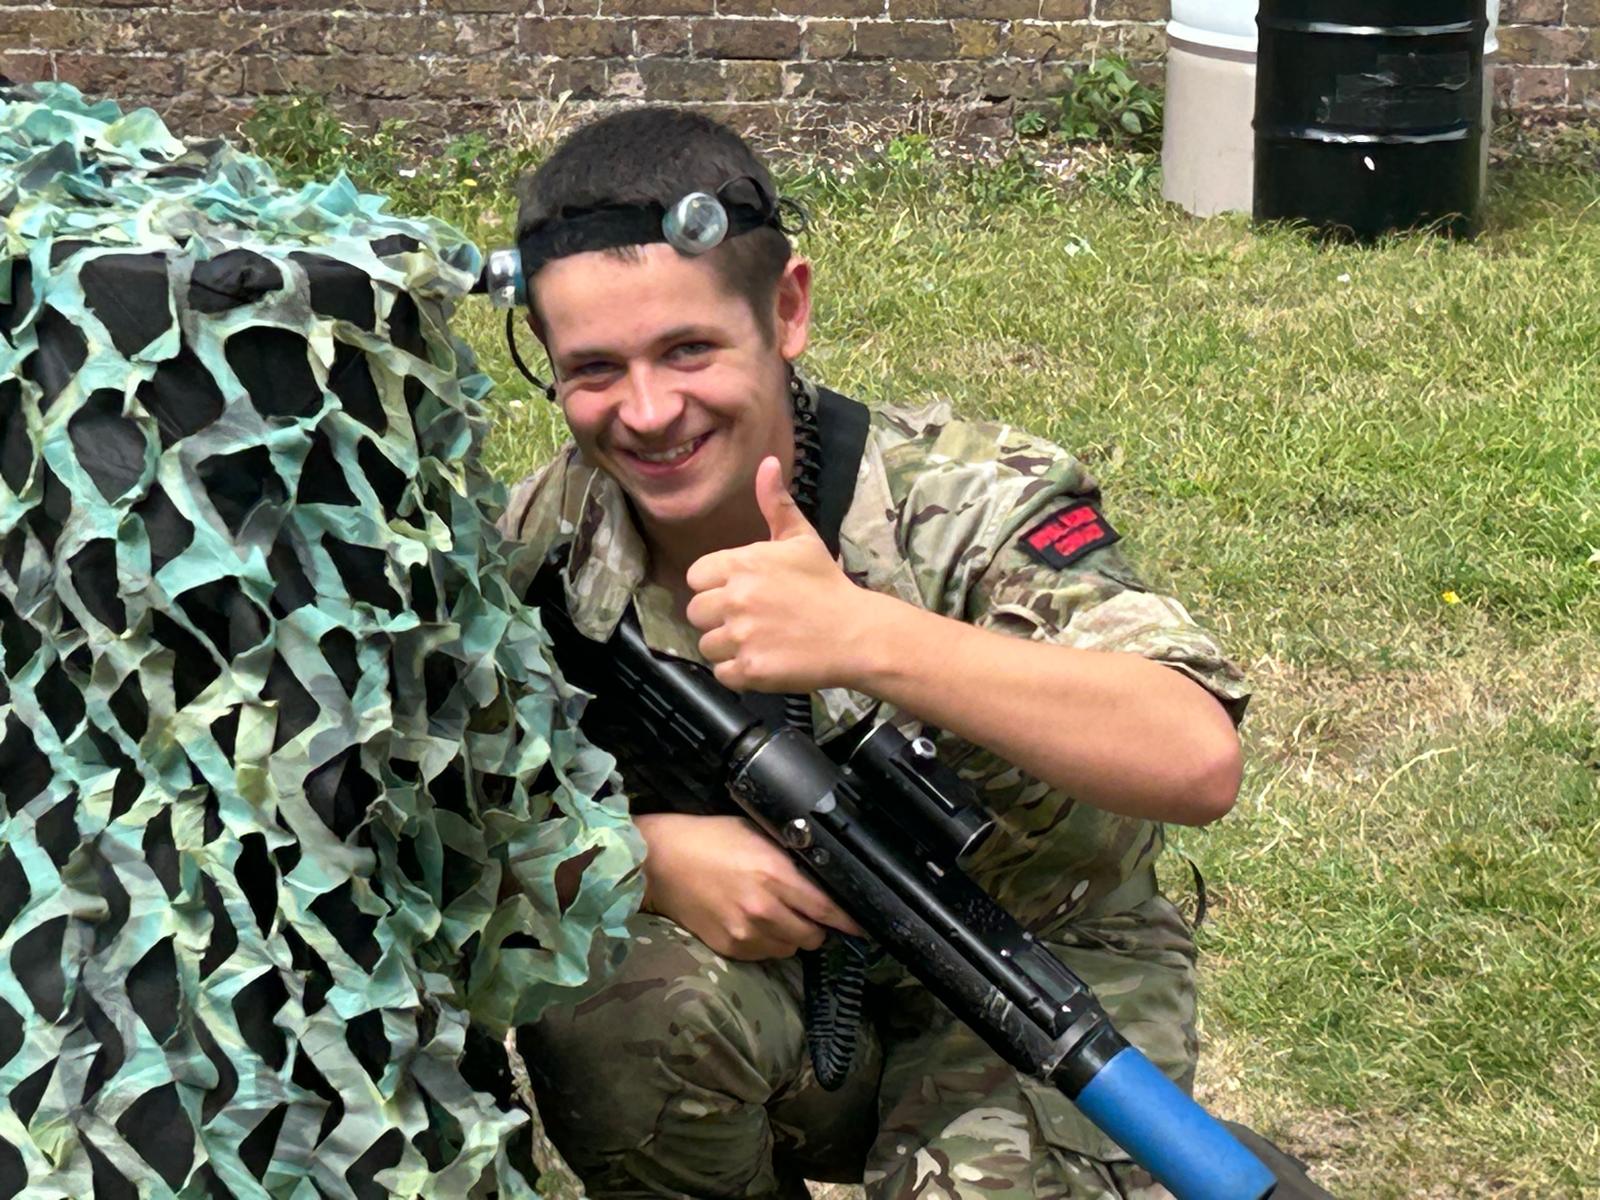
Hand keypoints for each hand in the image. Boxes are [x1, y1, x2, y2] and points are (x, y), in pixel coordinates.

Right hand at [635, 813, 863, 959]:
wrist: (661, 862)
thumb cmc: (710, 839)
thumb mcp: (758, 835)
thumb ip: (791, 858)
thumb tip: (823, 875)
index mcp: (776, 875)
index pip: (828, 909)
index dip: (851, 921)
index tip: (864, 925)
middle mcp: (764, 909)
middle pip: (814, 936)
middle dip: (818, 926)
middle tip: (808, 912)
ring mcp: (745, 933)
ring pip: (791, 949)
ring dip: (792, 936)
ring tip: (777, 916)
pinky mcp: (729, 947)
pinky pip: (765, 955)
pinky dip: (768, 943)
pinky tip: (755, 923)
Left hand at [685, 456, 889, 691]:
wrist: (857, 633)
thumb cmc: (827, 584)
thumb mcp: (802, 539)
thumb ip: (776, 503)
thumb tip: (766, 462)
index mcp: (742, 563)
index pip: (696, 576)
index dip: (714, 586)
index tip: (740, 592)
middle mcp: (735, 598)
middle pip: (696, 612)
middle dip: (718, 617)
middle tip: (751, 620)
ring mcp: (741, 636)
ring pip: (707, 645)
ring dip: (728, 647)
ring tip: (759, 641)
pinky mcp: (750, 669)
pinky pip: (722, 674)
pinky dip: (739, 673)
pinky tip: (763, 660)